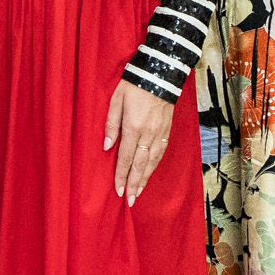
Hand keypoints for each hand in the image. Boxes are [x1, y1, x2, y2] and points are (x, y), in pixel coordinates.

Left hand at [106, 80, 178, 201]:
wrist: (160, 74)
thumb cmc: (134, 85)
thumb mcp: (116, 100)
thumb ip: (111, 124)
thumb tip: (107, 147)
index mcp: (133, 127)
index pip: (126, 158)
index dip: (121, 175)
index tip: (118, 191)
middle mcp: (148, 133)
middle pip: (140, 165)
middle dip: (134, 184)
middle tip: (130, 201)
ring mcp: (160, 133)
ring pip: (152, 162)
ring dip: (145, 179)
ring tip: (139, 192)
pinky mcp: (167, 130)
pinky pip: (160, 153)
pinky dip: (154, 166)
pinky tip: (150, 173)